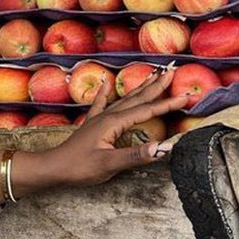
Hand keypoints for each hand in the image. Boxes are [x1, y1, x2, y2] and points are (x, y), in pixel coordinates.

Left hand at [29, 66, 191, 190]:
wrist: (53, 167)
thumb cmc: (79, 167)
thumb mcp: (109, 165)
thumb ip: (135, 156)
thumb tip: (162, 148)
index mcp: (114, 123)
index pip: (146, 111)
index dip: (167, 104)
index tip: (186, 96)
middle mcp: (107, 116)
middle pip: (137, 98)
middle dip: (157, 85)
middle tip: (173, 70)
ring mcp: (98, 119)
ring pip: (124, 99)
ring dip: (140, 87)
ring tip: (153, 74)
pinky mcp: (91, 124)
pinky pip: (100, 103)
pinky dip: (104, 92)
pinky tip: (104, 82)